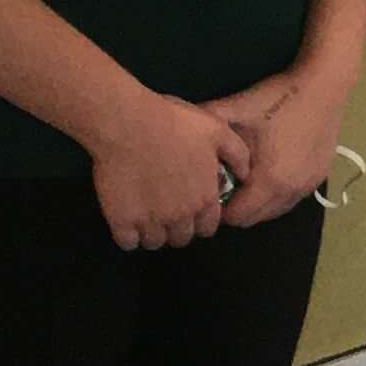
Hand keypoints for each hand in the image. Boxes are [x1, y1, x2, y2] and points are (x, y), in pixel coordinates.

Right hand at [91, 93, 244, 252]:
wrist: (127, 123)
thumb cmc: (173, 123)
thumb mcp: (217, 130)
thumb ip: (237, 155)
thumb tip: (244, 175)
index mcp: (204, 199)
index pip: (207, 227)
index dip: (201, 220)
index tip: (192, 210)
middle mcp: (179, 216)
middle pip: (181, 238)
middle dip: (178, 228)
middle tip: (168, 210)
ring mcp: (149, 221)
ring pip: (154, 242)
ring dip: (153, 232)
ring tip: (147, 215)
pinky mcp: (120, 220)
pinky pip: (127, 242)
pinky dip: (128, 236)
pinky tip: (127, 220)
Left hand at [206, 68, 348, 227]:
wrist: (324, 85)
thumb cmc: (279, 98)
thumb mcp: (236, 108)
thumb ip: (205, 125)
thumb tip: (180, 135)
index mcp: (269, 180)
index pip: (236, 217)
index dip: (218, 208)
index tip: (212, 188)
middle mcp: (292, 191)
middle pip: (254, 220)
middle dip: (237, 207)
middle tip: (227, 182)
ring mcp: (308, 186)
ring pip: (274, 212)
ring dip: (257, 203)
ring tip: (249, 177)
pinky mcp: (319, 178)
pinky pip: (290, 199)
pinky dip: (276, 194)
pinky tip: (271, 169)